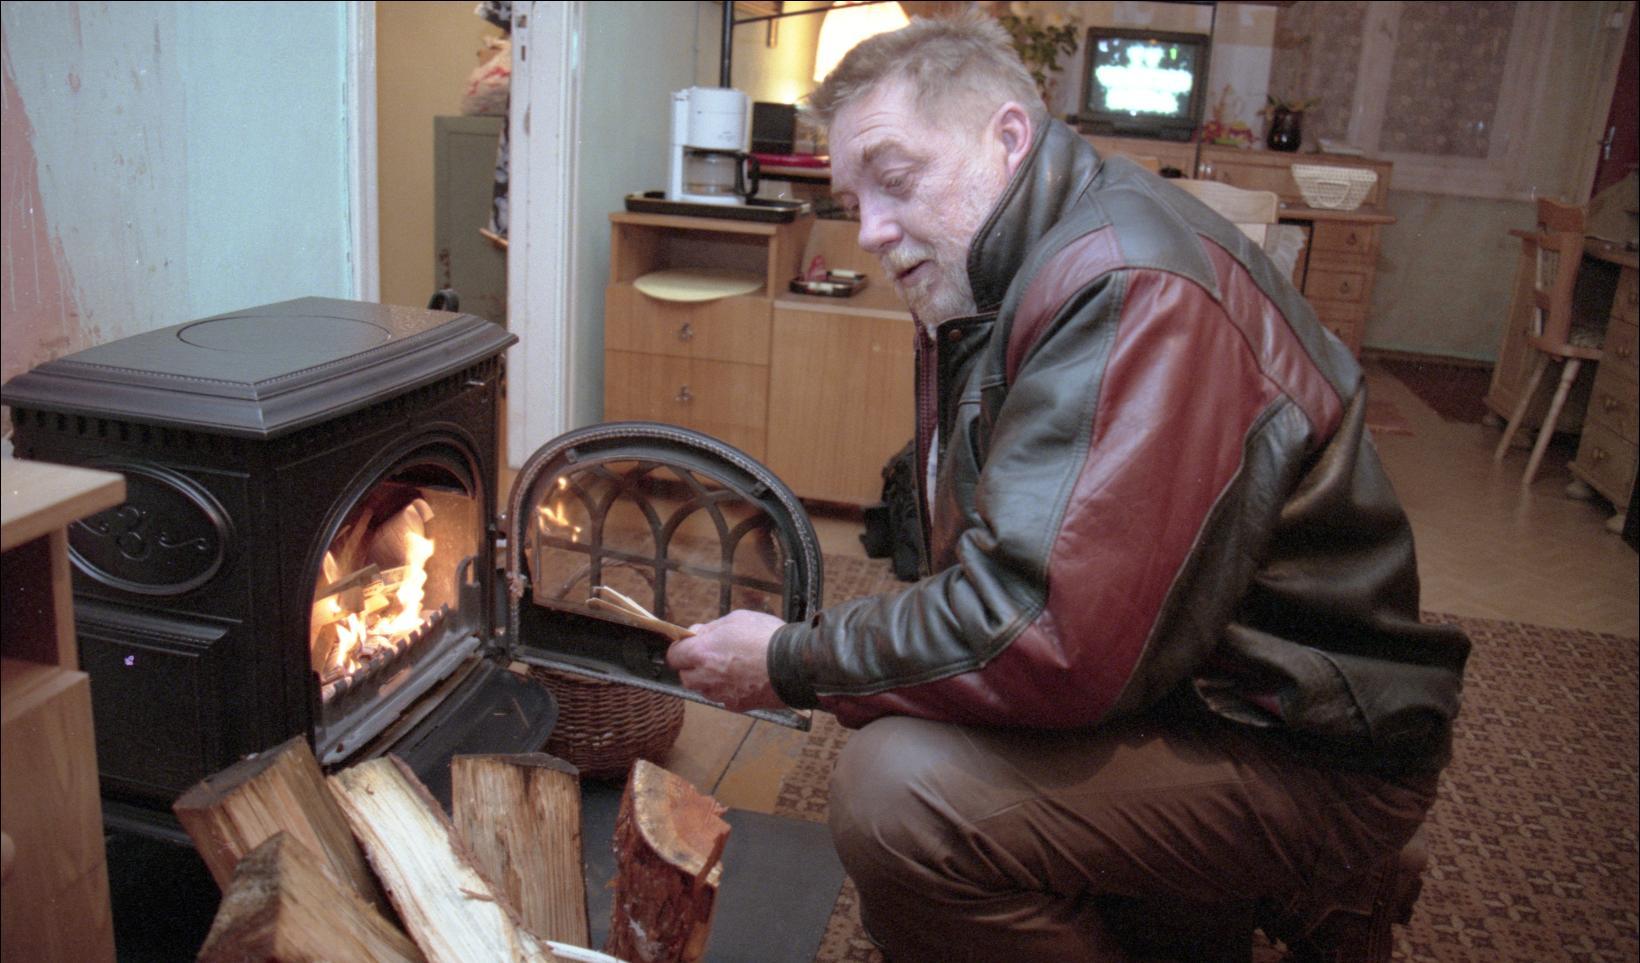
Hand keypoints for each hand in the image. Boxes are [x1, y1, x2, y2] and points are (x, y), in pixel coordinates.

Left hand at [666, 609, 786, 711]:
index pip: (674, 656)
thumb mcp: (737, 619)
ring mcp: (721, 694)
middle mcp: (706, 677)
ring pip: (704, 689)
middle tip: (712, 656)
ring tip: (732, 666)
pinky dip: (728, 690)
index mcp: (702, 652)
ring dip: (710, 680)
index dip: (681, 649)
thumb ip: (711, 628)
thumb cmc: (767, 637)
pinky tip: (744, 678)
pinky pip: (723, 698)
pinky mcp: (736, 705)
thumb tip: (695, 633)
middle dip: (694, 667)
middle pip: (686, 677)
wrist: (794, 664)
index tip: (690, 645)